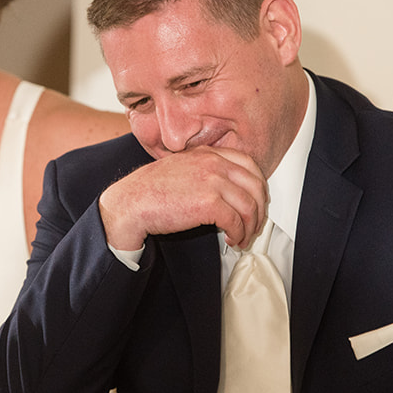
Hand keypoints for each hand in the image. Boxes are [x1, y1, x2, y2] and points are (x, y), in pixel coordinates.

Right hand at [98, 147, 268, 251]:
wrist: (132, 202)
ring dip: (250, 227)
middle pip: (256, 185)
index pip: (250, 165)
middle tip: (254, 224)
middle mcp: (214, 163)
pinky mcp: (209, 203)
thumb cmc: (151, 190)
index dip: (257, 187)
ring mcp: (213, 182)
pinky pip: (236, 221)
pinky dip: (238, 234)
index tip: (255, 202)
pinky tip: (231, 239)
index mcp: (209, 153)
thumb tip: (227, 190)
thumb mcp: (183, 167)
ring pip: (250, 206)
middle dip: (260, 210)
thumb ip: (205, 170)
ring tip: (243, 238)